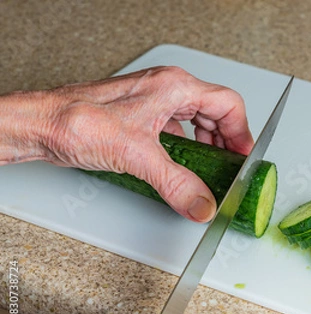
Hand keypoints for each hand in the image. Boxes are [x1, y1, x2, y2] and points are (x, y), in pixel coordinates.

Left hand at [0, 67, 253, 221]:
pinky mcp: (141, 115)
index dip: (242, 133)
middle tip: (231, 167)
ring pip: (196, 118)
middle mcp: (166, 89)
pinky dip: (187, 146)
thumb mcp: (137, 156)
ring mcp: (153, 101)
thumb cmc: (76, 121)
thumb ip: (177, 184)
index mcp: (173, 86)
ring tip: (211, 166)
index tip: (244, 159)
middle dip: (226, 141)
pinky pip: (176, 127)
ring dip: (208, 143)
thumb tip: (203, 204)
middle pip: (215, 111)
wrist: (40, 125)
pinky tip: (182, 164)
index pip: (228, 104)